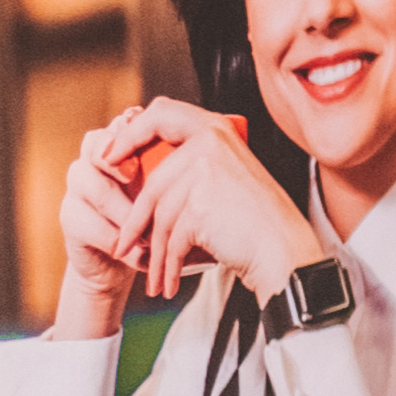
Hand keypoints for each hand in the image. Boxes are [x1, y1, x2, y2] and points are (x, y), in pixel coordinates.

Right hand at [48, 105, 180, 338]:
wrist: (142, 262)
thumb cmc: (168, 220)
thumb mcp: (181, 193)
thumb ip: (189, 168)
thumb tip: (225, 146)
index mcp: (125, 146)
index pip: (123, 124)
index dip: (134, 130)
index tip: (152, 144)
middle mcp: (95, 160)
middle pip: (96, 145)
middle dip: (118, 160)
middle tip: (134, 175)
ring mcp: (79, 188)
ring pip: (95, 187)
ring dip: (126, 212)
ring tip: (151, 234)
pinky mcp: (71, 217)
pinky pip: (90, 223)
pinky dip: (119, 240)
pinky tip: (140, 255)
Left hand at [109, 98, 312, 304]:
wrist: (284, 252)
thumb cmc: (260, 222)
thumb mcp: (228, 176)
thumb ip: (192, 166)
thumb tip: (143, 174)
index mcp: (216, 130)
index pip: (159, 115)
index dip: (130, 134)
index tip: (111, 157)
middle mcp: (209, 143)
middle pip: (153, 181)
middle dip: (134, 219)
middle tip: (123, 240)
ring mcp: (203, 173)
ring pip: (159, 215)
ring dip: (153, 251)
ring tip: (152, 272)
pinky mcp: (198, 206)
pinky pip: (169, 238)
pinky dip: (166, 265)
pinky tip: (167, 280)